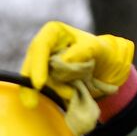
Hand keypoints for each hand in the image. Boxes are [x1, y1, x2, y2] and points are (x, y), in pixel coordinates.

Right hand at [20, 21, 134, 135]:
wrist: (106, 66)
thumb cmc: (101, 51)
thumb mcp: (97, 47)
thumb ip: (83, 51)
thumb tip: (63, 61)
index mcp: (53, 32)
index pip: (40, 46)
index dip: (37, 65)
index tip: (39, 84)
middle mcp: (44, 47)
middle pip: (31, 64)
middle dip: (31, 84)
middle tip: (31, 103)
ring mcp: (43, 63)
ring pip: (35, 79)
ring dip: (51, 89)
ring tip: (71, 94)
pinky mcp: (46, 78)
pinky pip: (42, 88)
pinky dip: (51, 95)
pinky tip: (65, 99)